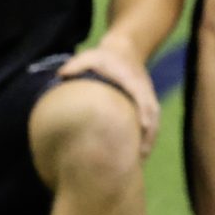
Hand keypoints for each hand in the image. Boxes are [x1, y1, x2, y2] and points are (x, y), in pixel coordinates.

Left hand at [59, 41, 160, 156]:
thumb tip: (61, 75)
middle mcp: (144, 90)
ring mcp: (148, 98)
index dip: (143, 113)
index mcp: (132, 80)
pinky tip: (138, 156)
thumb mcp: (90, 56)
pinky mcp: (147, 105)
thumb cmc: (105, 58)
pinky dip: (147, 140)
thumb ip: (77, 64)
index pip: (142, 97)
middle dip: (148, 135)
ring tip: (138, 163)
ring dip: (148, 142)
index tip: (142, 128)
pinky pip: (151, 125)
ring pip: (153, 123)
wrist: (125, 51)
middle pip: (152, 115)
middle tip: (138, 156)